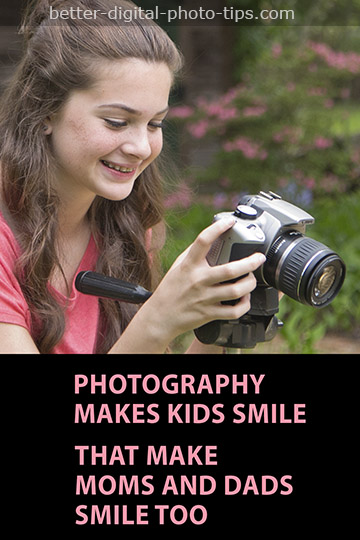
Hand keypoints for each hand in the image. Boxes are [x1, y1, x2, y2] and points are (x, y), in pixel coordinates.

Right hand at [141, 217, 265, 343]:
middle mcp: (198, 280)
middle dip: (250, 262)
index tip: (230, 222)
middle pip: (230, 270)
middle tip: (259, 258)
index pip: (203, 241)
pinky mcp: (209, 314)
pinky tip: (244, 298)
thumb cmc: (170, 290)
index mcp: (189, 265)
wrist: (160, 316)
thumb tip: (212, 239)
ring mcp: (204, 298)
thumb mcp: (178, 266)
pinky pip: (234, 312)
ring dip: (249, 283)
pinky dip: (244, 305)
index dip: (218, 228)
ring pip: (236, 291)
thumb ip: (193, 253)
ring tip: (251, 278)